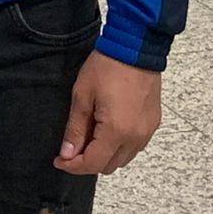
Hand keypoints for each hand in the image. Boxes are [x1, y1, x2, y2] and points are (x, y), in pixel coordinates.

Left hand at [54, 52, 160, 175]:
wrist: (136, 47)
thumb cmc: (106, 67)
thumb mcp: (82, 95)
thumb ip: (75, 129)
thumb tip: (67, 154)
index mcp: (116, 131)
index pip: (93, 163)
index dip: (73, 166)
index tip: (59, 160)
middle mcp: (135, 138)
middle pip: (109, 166)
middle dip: (88, 161)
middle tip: (73, 145)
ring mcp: (147, 132)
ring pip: (123, 159)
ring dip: (105, 155)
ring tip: (90, 134)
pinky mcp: (153, 124)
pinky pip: (134, 147)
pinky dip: (119, 146)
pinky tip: (108, 129)